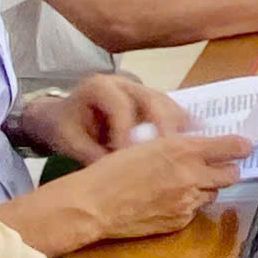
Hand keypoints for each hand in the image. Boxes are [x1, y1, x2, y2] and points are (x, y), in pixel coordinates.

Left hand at [15, 75, 186, 163]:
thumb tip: (115, 173)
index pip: (120, 106)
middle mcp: (125, 84)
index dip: (127, 131)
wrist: (61, 117)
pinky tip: (196, 140)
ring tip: (189, 148)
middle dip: (163, 126)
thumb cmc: (64, 127)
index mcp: (100, 87)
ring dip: (178, 126)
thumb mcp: (68, 141)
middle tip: (171, 152)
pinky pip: (172, 110)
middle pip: (152, 99)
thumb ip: (89, 155)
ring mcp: (141, 90)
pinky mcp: (151, 102)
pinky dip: (183, 125)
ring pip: (167, 103)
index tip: (130, 157)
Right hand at [61, 132, 249, 239]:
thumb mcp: (148, 144)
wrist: (94, 204)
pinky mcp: (180, 221)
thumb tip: (204, 145)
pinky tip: (167, 200)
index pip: (232, 146)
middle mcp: (191, 174)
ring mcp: (187, 201)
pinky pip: (195, 211)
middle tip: (217, 167)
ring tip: (183, 184)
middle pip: (231, 173)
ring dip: (206, 188)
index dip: (241, 147)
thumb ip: (179, 145)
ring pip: (214, 193)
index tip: (244, 147)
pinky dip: (188, 205)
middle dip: (227, 169)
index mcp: (183, 148)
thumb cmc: (114, 169)